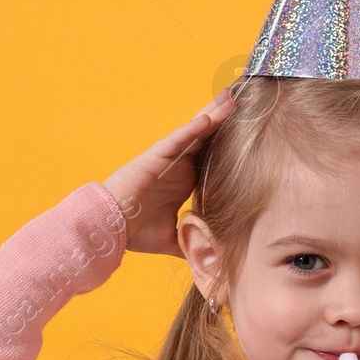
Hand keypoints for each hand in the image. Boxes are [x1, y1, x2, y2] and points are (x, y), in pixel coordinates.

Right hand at [101, 89, 235, 256]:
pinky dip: (192, 129)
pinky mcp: (154, 158)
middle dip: (225, 119)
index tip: (252, 131)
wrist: (108, 230)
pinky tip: (208, 118)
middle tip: (246, 100)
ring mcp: (167, 160)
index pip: (213, 157)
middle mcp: (178, 166)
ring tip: (232, 98)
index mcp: (185, 180)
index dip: (230, 143)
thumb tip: (211, 261)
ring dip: (213, 115)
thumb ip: (191, 244)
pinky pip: (175, 140)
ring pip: (195, 132)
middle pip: (207, 137)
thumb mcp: (172, 240)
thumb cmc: (134, 232)